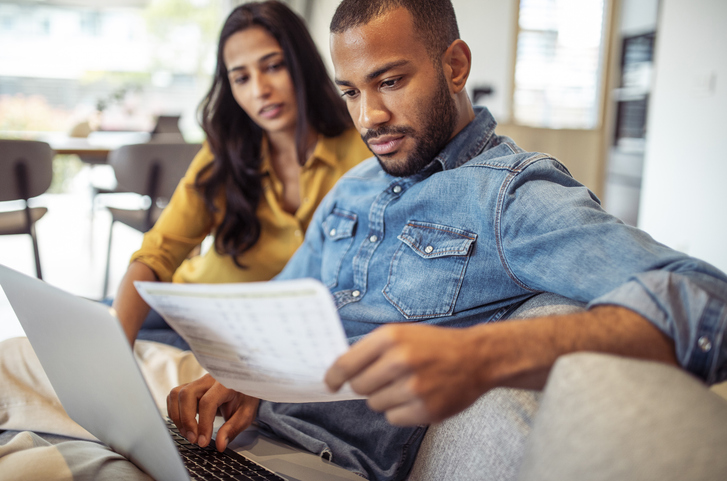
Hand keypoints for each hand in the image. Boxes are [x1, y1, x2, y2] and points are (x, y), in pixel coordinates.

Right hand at [167, 374, 259, 451]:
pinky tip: (184, 424)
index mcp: (225, 383)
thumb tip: (220, 445)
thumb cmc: (246, 397)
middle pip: (187, 394)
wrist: (246, 384)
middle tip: (193, 439)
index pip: (208, 402)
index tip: (203, 441)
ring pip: (177, 394)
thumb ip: (233, 428)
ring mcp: (199, 381)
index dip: (203, 424)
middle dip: (186, 420)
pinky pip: (175, 395)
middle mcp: (209, 379)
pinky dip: (174, 411)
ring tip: (188, 433)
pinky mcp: (191, 386)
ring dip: (177, 416)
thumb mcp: (246, 414)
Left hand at [325, 324, 488, 425]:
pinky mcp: (425, 409)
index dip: (334, 377)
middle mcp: (400, 361)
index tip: (330, 383)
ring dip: (385, 398)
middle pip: (359, 387)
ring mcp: (414, 387)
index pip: (347, 364)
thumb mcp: (402, 333)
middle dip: (367, 385)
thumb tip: (341, 371)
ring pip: (375, 404)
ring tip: (406, 385)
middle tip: (385, 378)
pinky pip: (393, 418)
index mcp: (391, 337)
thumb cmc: (435, 345)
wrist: (476, 358)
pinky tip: (416, 397)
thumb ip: (372, 349)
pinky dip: (400, 411)